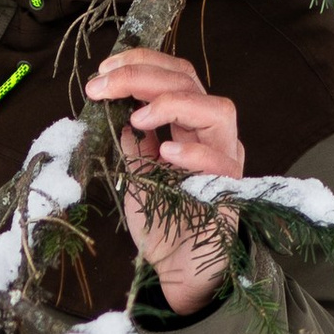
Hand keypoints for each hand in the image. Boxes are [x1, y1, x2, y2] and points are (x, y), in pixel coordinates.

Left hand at [87, 48, 243, 317]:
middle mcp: (211, 135)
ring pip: (216, 109)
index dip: (142, 63)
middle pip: (189, 83)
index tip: (105, 68)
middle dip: (142, 76)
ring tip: (137, 117)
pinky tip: (165, 152)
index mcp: (188, 125)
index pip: (175, 76)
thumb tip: (118, 110)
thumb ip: (134, 143)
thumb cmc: (161, 223)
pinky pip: (221, 160)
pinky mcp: (231, 189)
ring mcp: (225, 159)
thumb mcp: (136, 174)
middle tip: (102, 85)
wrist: (177, 270)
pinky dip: (193, 151)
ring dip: (171, 104)